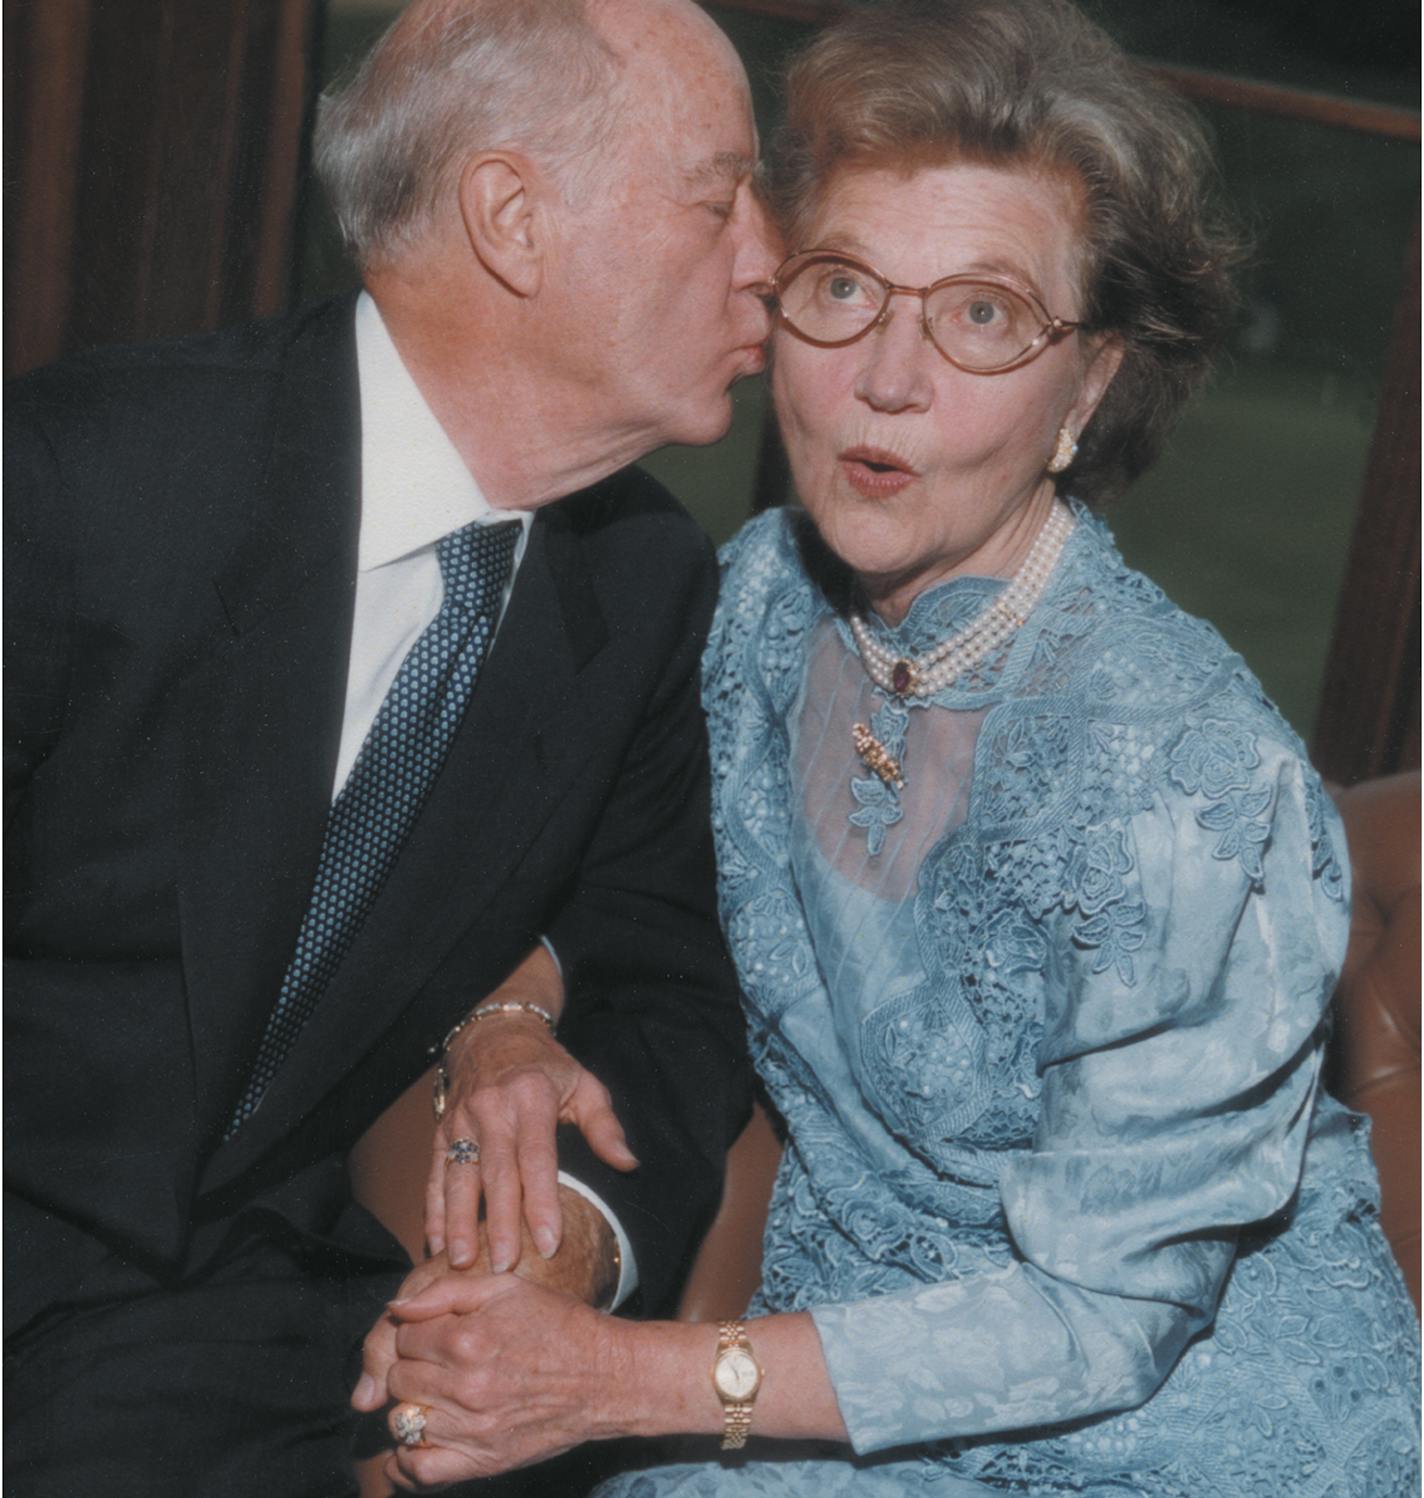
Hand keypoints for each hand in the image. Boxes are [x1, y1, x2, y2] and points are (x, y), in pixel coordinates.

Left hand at [378, 1275, 631, 1488]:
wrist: (605, 1376)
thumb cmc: (558, 1324)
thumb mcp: (507, 1288)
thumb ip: (445, 1292)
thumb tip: (395, 1308)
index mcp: (467, 1339)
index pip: (403, 1337)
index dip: (415, 1331)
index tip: (434, 1333)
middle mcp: (465, 1386)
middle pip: (397, 1379)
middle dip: (410, 1366)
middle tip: (436, 1362)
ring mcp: (473, 1428)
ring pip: (402, 1420)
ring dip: (412, 1405)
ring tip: (436, 1393)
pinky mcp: (483, 1461)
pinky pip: (420, 1470)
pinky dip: (406, 1460)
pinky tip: (416, 1440)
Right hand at [430, 1016, 636, 1271]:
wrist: (494, 1034)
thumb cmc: (548, 1067)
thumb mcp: (584, 1084)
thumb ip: (605, 1126)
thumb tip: (628, 1164)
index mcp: (532, 1097)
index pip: (537, 1157)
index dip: (542, 1202)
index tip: (549, 1242)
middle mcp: (492, 1108)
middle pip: (496, 1173)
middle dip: (499, 1222)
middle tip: (505, 1266)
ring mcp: (461, 1120)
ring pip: (459, 1177)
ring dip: (458, 1222)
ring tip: (462, 1262)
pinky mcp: (441, 1131)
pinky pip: (435, 1174)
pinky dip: (434, 1209)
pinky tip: (435, 1243)